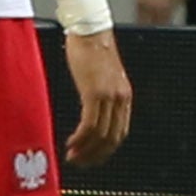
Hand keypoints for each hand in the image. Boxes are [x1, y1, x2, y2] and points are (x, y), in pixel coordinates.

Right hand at [60, 31, 130, 165]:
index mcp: (124, 97)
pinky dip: (80, 138)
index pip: (120, 132)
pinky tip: (71, 144)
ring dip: (85, 150)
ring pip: (100, 134)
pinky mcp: (94, 92)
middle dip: (96, 155)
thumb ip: (100, 98)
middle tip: (80, 163)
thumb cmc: (92, 53)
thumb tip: (91, 116)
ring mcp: (109, 96)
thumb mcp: (101, 79)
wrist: (91, 32)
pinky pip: (89, 124)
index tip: (91, 158)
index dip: (106, 150)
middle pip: (112, 138)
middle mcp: (120, 98)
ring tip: (72, 157)